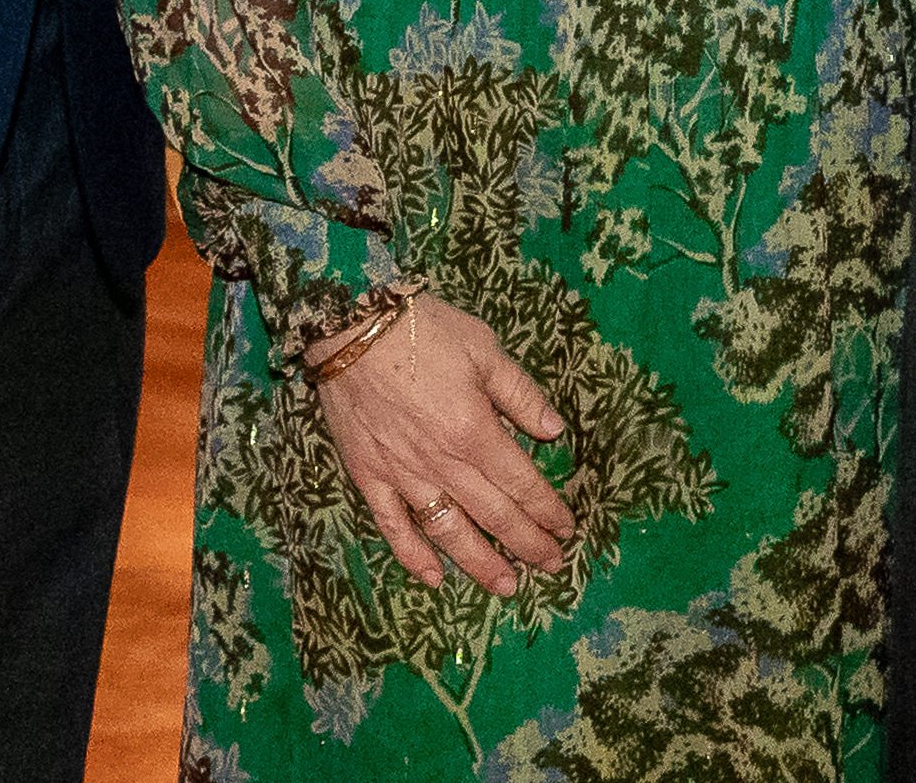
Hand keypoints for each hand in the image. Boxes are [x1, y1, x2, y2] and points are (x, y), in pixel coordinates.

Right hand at [313, 294, 575, 596]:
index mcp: (476, 432)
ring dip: (481, 563)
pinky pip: (393, 527)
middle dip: (527, 544)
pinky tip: (434, 578)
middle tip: (551, 566)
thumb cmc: (422, 330)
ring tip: (507, 587)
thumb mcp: (483, 347)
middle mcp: (443, 463)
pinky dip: (413, 557)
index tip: (566, 529)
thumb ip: (520, 394)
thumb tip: (554, 430)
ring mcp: (403, 476)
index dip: (547, 510)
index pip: (522, 484)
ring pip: (449, 531)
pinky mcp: (369, 478)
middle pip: (493, 516)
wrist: (349, 327)